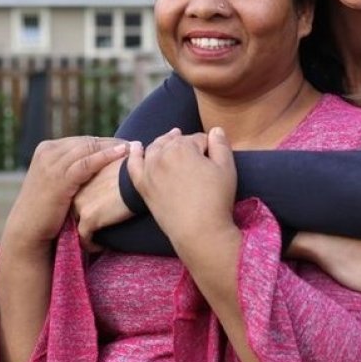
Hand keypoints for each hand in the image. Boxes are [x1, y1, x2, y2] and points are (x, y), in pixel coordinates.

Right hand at [2, 136, 128, 252]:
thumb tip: (95, 160)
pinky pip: (87, 163)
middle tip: (135, 144)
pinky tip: (122, 154)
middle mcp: (48, 152)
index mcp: (47, 149)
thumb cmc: (45, 208)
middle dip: (112, 142)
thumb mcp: (56, 181)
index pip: (82, 141)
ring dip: (113, 146)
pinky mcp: (59, 178)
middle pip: (87, 142)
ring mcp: (52, 164)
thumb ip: (70, 167)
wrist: (27, 229)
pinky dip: (106, 156)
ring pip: (89, 149)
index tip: (126, 144)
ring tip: (134, 147)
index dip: (106, 142)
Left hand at [71, 156, 132, 251]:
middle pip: (75, 211)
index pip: (80, 196)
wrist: (137, 178)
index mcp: (84, 178)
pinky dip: (91, 244)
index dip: (89, 204)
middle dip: (84, 219)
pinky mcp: (88, 218)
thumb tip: (122, 173)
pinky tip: (101, 246)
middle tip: (97, 228)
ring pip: (77, 225)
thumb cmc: (134, 170)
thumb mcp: (118, 167)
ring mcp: (81, 205)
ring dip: (87, 233)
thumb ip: (111, 173)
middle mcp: (78, 191)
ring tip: (98, 239)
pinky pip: (85, 238)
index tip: (99, 212)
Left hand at [127, 127, 237, 253]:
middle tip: (200, 158)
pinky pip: (133, 165)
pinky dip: (134, 154)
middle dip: (188, 145)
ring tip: (172, 143)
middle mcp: (162, 154)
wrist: (199, 232)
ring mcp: (150, 170)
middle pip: (176, 141)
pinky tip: (136, 147)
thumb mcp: (227, 168)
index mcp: (183, 147)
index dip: (209, 148)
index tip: (214, 162)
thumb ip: (221, 144)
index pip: (198, 138)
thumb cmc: (216, 199)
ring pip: (156, 148)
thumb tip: (215, 130)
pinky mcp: (143, 186)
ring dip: (165, 143)